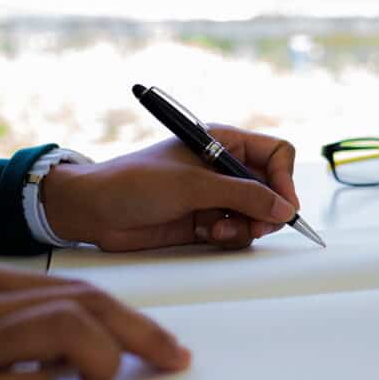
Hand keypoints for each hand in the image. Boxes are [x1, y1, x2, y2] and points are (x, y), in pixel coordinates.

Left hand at [41, 125, 300, 250]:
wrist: (94, 211)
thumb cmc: (134, 183)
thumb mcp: (193, 185)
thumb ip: (242, 196)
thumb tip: (283, 209)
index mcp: (222, 142)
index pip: (275, 154)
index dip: (284, 179)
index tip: (282, 205)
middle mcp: (223, 168)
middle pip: (271, 189)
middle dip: (266, 210)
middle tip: (255, 226)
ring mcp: (214, 196)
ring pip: (256, 215)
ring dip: (245, 227)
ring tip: (218, 232)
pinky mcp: (205, 221)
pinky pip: (236, 232)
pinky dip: (229, 237)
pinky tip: (206, 235)